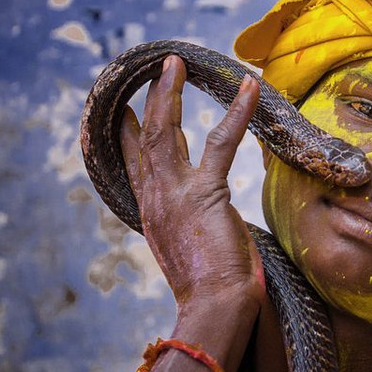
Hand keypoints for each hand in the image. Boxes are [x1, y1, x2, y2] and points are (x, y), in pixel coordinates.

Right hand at [119, 55, 264, 311]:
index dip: (126, 131)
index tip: (123, 107)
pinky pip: (220, 142)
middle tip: (157, 68)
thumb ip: (185, 223)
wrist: (213, 308)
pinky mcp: (205, 193)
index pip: (131, 161)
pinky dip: (237, 111)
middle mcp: (154, 198)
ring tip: (175, 63)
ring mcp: (175, 193)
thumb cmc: (208, 287)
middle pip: (143, 137)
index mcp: (150, 211)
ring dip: (168, 93)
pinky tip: (248, 86)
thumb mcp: (186, 249)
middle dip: (149, 99)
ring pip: (163, 131)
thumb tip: (197, 212)